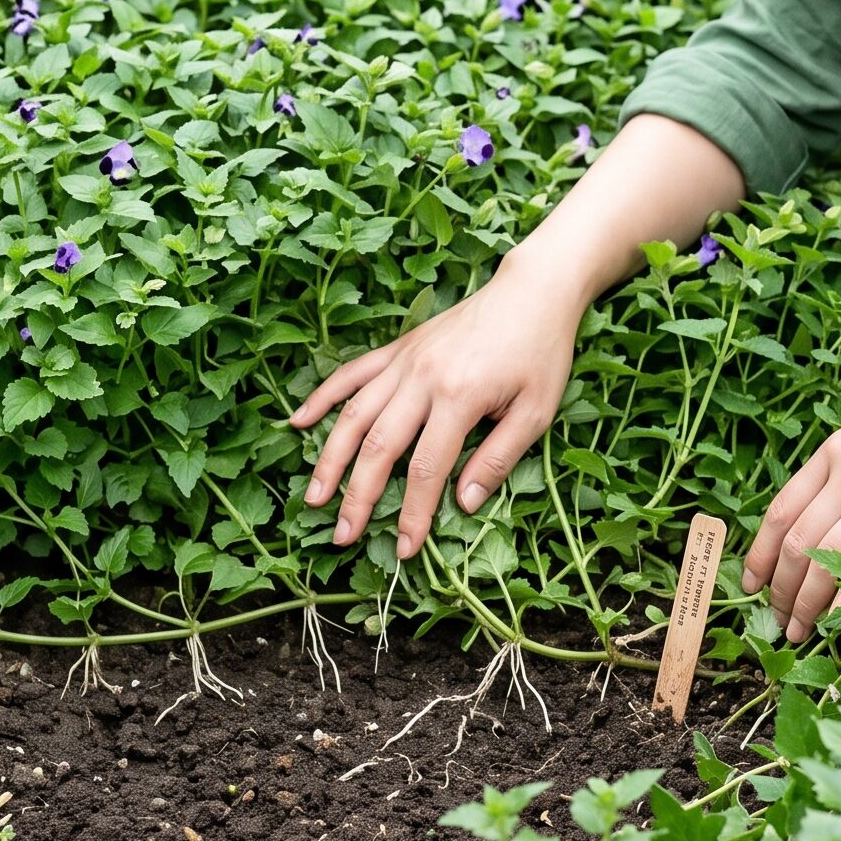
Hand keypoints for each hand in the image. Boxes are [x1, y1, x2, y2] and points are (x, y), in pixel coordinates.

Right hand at [285, 254, 588, 561]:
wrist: (532, 292)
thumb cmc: (541, 354)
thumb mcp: (536, 412)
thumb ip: (498, 458)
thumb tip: (463, 504)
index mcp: (460, 397)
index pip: (427, 468)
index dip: (413, 513)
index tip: (404, 548)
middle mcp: (423, 378)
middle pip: (380, 446)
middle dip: (358, 495)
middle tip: (342, 535)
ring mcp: (405, 360)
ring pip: (355, 413)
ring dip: (331, 457)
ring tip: (315, 495)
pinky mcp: (399, 347)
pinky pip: (352, 373)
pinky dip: (323, 397)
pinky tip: (299, 422)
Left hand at [741, 361, 840, 642]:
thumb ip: (836, 471)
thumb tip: (804, 521)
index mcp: (832, 454)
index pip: (780, 512)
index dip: (760, 555)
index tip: (750, 585)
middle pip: (799, 543)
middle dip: (782, 590)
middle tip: (778, 621)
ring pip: (829, 558)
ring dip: (808, 602)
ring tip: (800, 630)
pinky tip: (840, 619)